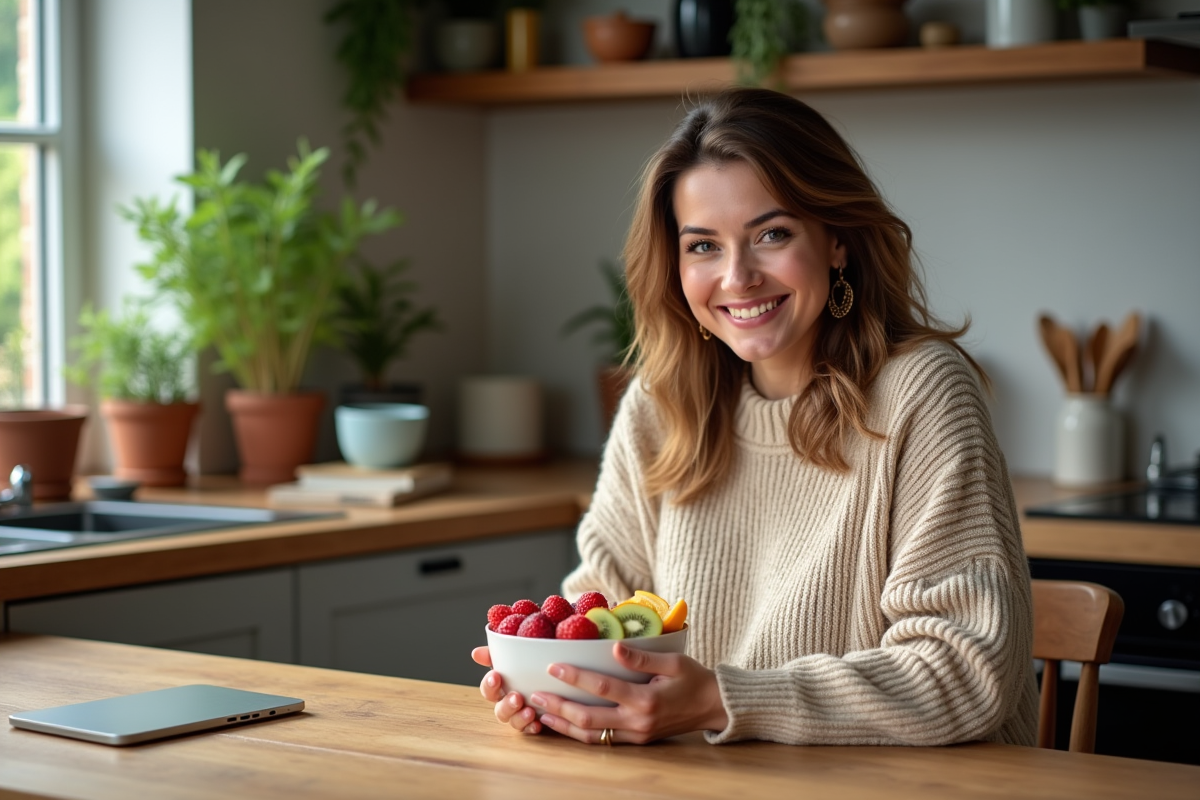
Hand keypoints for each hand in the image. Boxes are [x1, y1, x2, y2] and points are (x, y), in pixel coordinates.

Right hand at [471, 646, 543, 734]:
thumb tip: (475, 653)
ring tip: (530, 711)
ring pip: (513, 722)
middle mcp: (507, 704)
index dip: (489, 685)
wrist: (552, 675)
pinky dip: (532, 727)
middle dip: (507, 705)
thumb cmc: (528, 665)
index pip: (488, 690)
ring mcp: (519, 715)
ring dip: (520, 718)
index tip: (495, 676)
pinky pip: (530, 729)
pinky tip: (538, 723)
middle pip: (500, 711)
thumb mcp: (513, 656)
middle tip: (517, 697)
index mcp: (500, 688)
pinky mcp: (533, 723)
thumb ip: (493, 654)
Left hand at [529, 642, 727, 744]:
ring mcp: (636, 734)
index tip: (553, 666)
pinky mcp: (636, 740)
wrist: (713, 707)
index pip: (602, 687)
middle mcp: (637, 721)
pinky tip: (563, 724)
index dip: (575, 677)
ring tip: (541, 713)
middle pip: (588, 717)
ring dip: (563, 725)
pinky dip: (579, 733)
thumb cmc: (694, 679)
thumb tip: (614, 647)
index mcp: (645, 699)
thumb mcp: (672, 661)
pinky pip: (602, 739)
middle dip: (558, 706)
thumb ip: (641, 657)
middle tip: (535, 694)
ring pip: (591, 735)